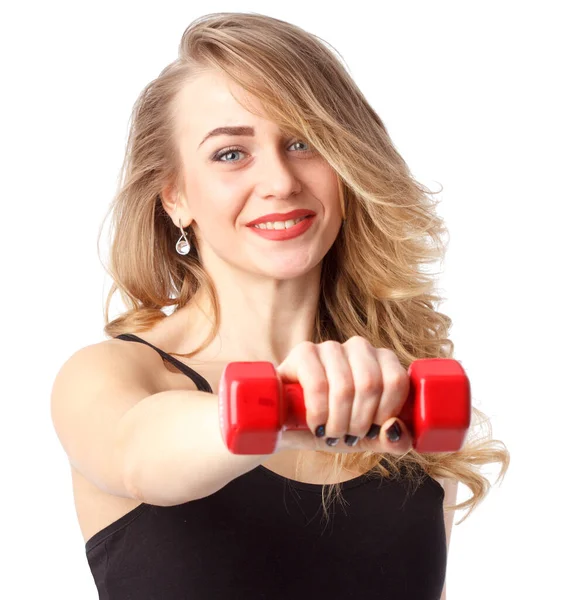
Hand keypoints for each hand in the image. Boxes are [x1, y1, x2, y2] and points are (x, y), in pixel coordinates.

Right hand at [275, 336, 413, 454]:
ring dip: (338, 421)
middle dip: (359, 422)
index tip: (371, 432)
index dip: (386, 413)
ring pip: (344, 386)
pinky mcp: (303, 352)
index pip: (396, 380)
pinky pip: (317, 384)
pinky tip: (317, 424)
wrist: (291, 424)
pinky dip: (319, 412)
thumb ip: (395, 441)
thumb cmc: (336, 425)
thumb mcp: (369, 439)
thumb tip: (394, 428)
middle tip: (347, 437)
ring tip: (331, 433)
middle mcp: (360, 347)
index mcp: (383, 361)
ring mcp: (331, 347)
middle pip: (370, 384)